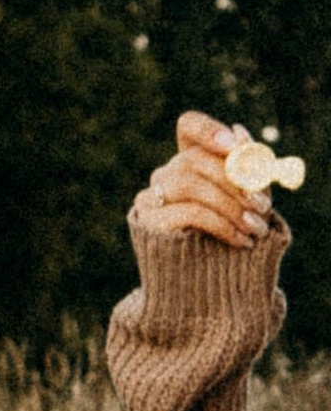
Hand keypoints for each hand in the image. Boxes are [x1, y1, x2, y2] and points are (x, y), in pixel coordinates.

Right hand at [134, 109, 281, 253]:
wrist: (206, 283)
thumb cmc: (230, 234)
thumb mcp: (247, 199)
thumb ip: (248, 169)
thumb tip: (241, 134)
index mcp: (190, 160)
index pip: (189, 127)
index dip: (208, 130)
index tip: (235, 144)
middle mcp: (166, 173)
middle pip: (194, 158)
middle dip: (234, 179)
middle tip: (262, 204)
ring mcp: (152, 196)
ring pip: (189, 183)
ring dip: (231, 205)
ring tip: (255, 228)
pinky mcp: (148, 222)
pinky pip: (187, 212)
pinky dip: (222, 225)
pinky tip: (241, 240)